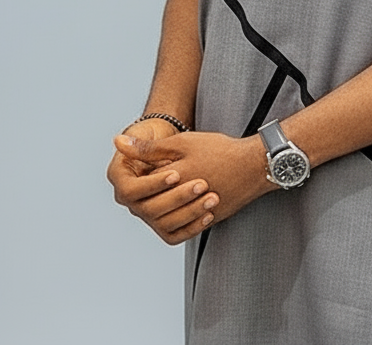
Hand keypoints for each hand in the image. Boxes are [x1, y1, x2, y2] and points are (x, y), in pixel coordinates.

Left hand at [113, 130, 271, 236]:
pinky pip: (187, 229)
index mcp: (174, 180)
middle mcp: (184, 202)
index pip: (142, 188)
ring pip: (167, 222)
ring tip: (159, 198)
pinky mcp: (210, 220)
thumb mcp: (182, 143)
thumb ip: (148, 148)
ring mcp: (198, 213)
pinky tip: (178, 210)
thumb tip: (117, 142)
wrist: (254, 165)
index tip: (140, 169)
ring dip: (162, 210)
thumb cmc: (219, 150)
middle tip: (146, 186)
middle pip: (152, 208)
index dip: (138, 178)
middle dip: (149, 195)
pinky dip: (180, 221)